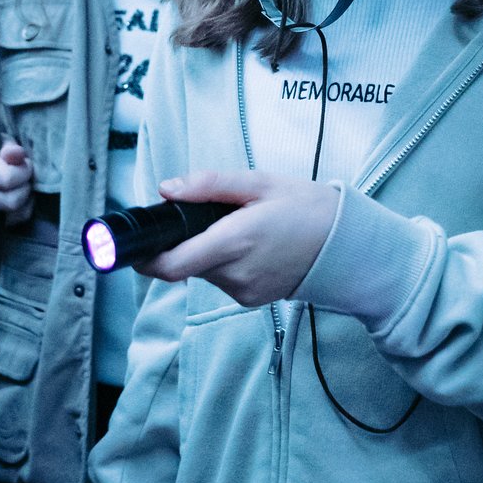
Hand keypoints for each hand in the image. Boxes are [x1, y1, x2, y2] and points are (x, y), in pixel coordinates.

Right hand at [0, 128, 33, 221]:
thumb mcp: (0, 138)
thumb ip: (10, 146)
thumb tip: (17, 154)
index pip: (6, 179)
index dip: (24, 172)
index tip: (26, 163)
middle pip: (9, 202)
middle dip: (26, 189)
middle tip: (26, 177)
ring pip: (10, 215)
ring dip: (25, 201)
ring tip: (23, 186)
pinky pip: (8, 222)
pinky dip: (19, 212)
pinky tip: (18, 197)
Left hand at [138, 170, 341, 305]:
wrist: (349, 245)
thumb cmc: (308, 208)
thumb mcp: (260, 183)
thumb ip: (209, 185)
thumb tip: (167, 189)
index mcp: (233, 242)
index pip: (169, 266)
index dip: (144, 258)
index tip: (133, 246)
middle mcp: (234, 273)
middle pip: (185, 265)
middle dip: (185, 243)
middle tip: (208, 218)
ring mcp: (244, 291)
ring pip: (205, 272)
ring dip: (208, 251)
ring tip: (240, 228)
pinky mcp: (253, 299)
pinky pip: (224, 279)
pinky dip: (227, 262)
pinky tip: (252, 245)